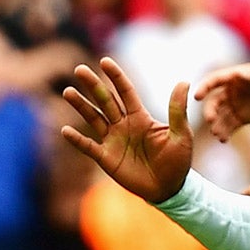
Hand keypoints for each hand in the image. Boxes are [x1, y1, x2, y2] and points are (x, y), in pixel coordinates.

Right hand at [61, 57, 194, 204]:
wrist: (170, 189)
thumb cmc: (178, 161)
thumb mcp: (181, 135)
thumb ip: (178, 111)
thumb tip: (183, 82)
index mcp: (140, 117)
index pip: (126, 92)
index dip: (116, 77)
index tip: (105, 61)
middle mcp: (123, 125)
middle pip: (106, 101)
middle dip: (93, 85)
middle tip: (79, 69)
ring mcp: (113, 140)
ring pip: (94, 118)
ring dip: (81, 106)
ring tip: (68, 91)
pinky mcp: (106, 158)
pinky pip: (88, 146)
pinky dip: (77, 139)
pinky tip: (65, 130)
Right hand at [193, 61, 249, 142]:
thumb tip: (237, 75)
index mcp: (234, 76)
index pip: (214, 80)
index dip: (204, 87)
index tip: (197, 97)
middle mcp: (232, 91)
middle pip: (214, 101)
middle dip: (211, 111)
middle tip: (211, 121)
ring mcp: (237, 105)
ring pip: (221, 116)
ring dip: (217, 125)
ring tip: (218, 135)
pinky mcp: (244, 117)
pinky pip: (231, 126)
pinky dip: (226, 132)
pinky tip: (223, 140)